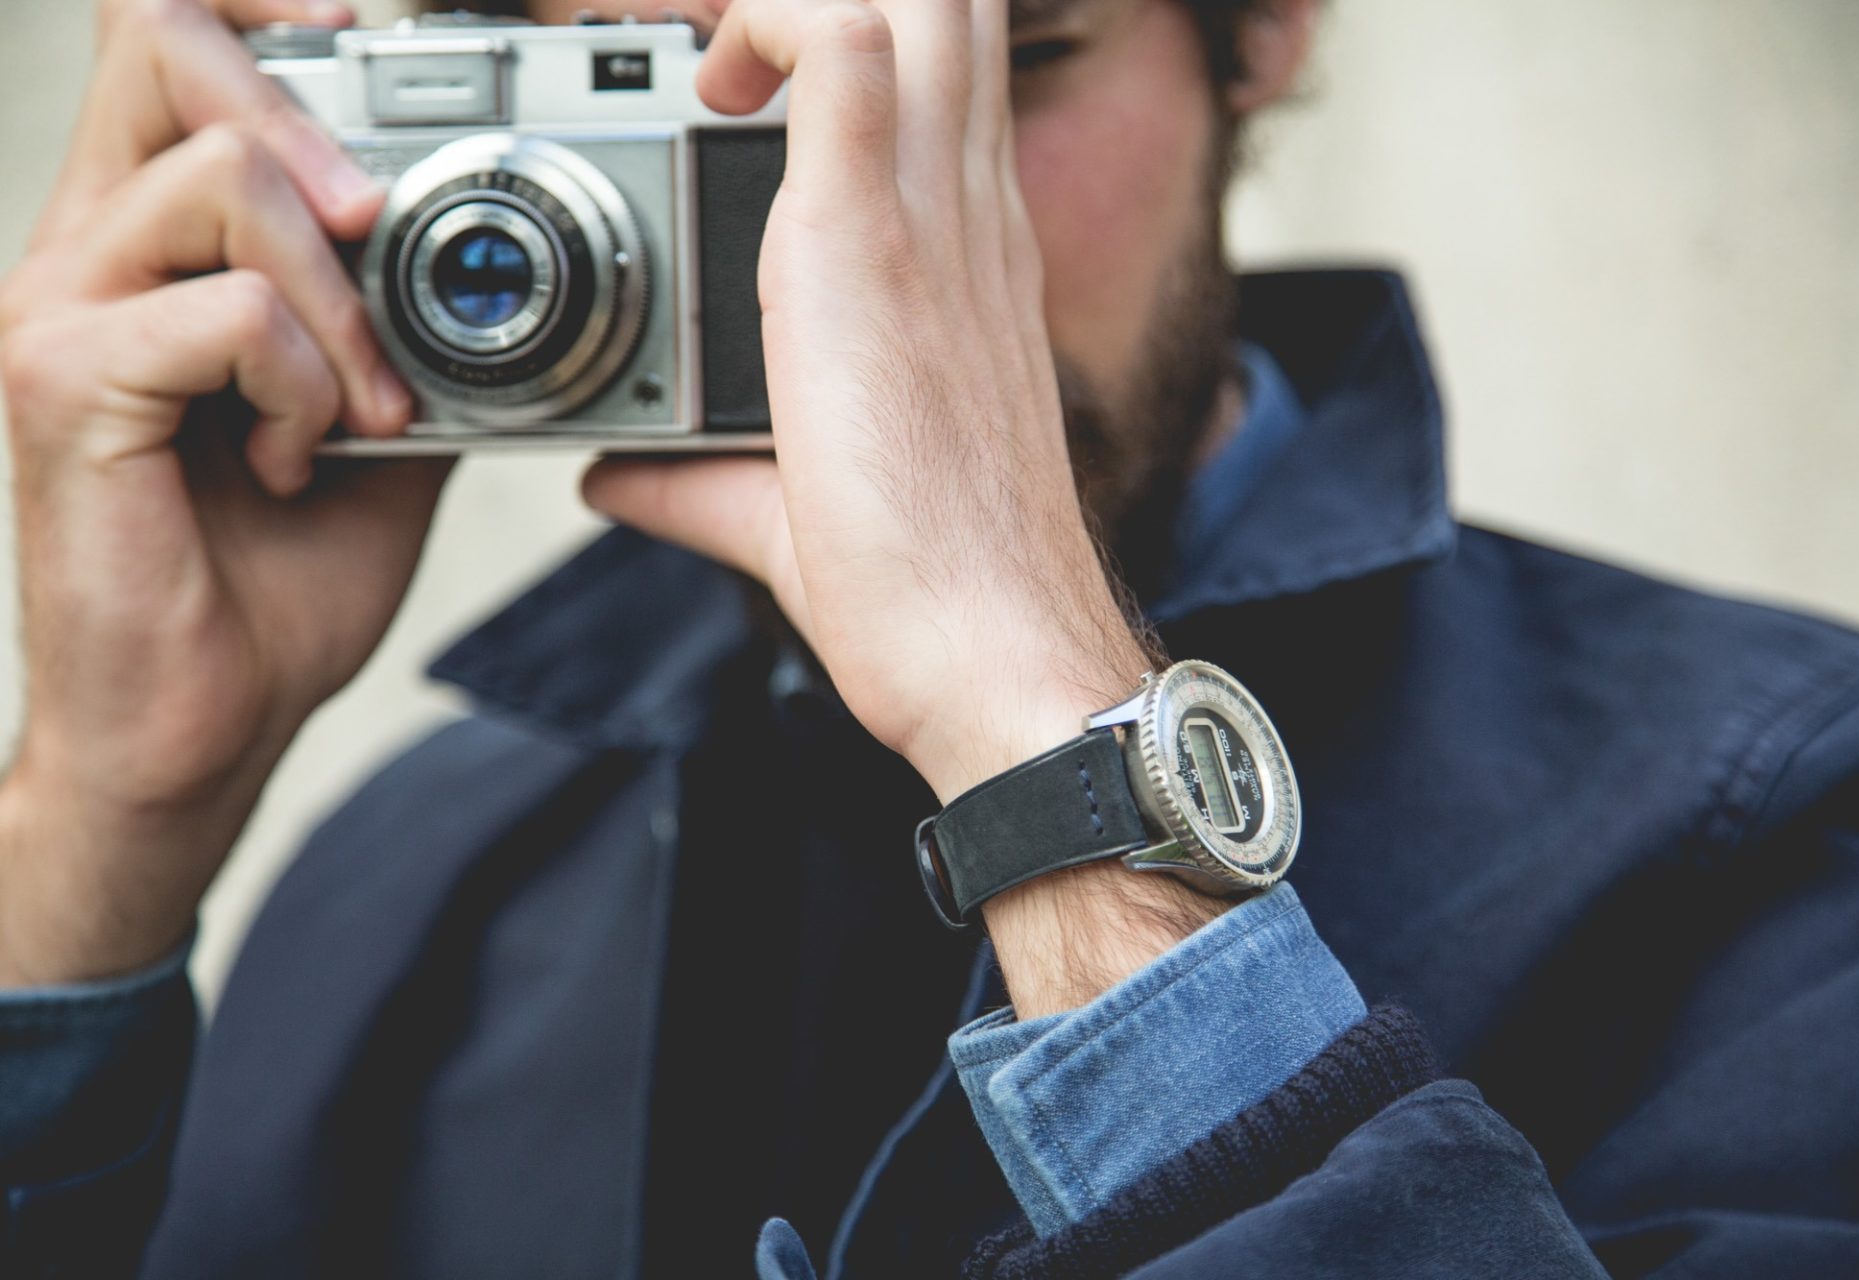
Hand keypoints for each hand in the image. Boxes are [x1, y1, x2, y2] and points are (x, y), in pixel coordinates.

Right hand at [0, 0, 445, 985]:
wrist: (199, 723)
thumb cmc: (270, 581)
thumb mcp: (375, 429)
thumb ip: (404, 332)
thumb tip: (489, 277)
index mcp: (153, 242)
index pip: (173, 37)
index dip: (265, 3)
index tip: (370, 27)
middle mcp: (89, 248)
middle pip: (162, 37)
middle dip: (310, 109)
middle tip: (376, 220)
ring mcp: (61, 307)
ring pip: (223, 176)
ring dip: (342, 296)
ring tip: (363, 407)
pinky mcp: (64, 384)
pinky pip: (224, 311)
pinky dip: (305, 381)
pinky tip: (302, 458)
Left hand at [583, 0, 1223, 1011]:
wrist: (992, 656)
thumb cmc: (930, 596)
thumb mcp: (792, 510)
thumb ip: (702, 480)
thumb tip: (614, 477)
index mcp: (965, 261)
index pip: (943, 72)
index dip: (849, 36)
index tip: (738, 91)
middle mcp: (967, 216)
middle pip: (946, 0)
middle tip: (724, 65)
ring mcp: (934, 218)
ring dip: (799, 1)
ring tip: (714, 72)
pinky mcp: (871, 242)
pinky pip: (837, 43)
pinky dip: (762, 25)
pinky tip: (708, 90)